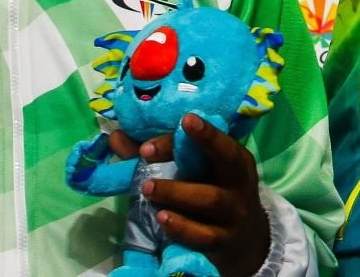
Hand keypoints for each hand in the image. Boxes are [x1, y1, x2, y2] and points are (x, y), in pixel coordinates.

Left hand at [127, 115, 270, 276]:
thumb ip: (154, 154)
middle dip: (197, 148)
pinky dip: (182, 227)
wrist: (243, 239)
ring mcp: (234, 212)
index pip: (220, 140)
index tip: (184, 119)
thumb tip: (116, 137)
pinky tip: (161, 219)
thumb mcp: (194, 171)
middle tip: (148, 150)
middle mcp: (239, 181)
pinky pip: (203, 235)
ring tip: (148, 189)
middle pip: (226, 160)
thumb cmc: (211, 192)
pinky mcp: (223, 241)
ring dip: (176, 193)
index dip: (204, 131)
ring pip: (210, 199)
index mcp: (235, 158)